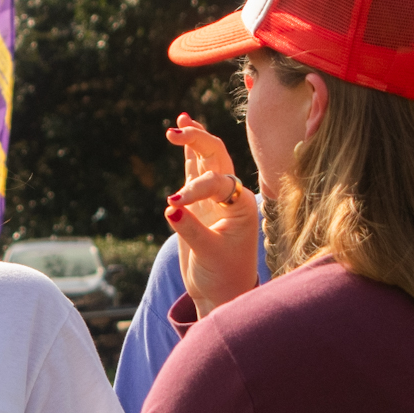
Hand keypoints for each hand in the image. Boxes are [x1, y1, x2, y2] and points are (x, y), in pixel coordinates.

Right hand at [163, 113, 261, 317]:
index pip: (216, 183)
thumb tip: (170, 208)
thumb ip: (191, 229)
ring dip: (193, 139)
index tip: (172, 206)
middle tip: (175, 131)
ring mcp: (216, 198)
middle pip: (217, 157)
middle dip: (198, 140)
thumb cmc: (222, 275)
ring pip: (206, 160)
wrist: (222, 292)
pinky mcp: (200, 204)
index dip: (194, 190)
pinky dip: (188, 153)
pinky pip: (195, 171)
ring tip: (180, 120)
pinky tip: (182, 133)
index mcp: (243, 205)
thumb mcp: (209, 254)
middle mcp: (232, 196)